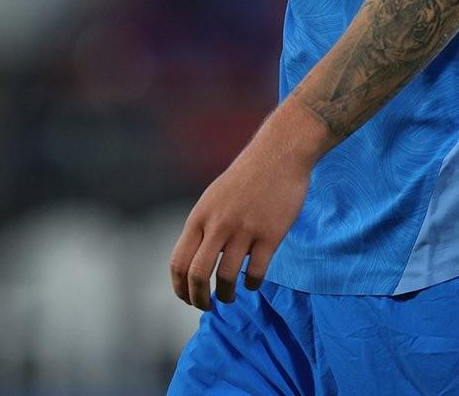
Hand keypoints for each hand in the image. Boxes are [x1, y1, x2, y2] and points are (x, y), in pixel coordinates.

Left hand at [169, 116, 313, 307]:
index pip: (178, 262)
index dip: (180, 288)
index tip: (187, 298)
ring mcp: (244, 229)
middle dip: (199, 299)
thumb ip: (203, 226)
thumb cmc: (247, 176)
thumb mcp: (214, 197)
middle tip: (206, 306)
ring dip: (226, 295)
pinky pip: (255, 273)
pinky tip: (253, 282)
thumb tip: (193, 262)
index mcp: (200, 215)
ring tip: (230, 295)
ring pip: (227, 279)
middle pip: (198, 275)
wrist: (280, 152)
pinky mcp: (270, 234)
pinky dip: (252, 284)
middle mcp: (219, 224)